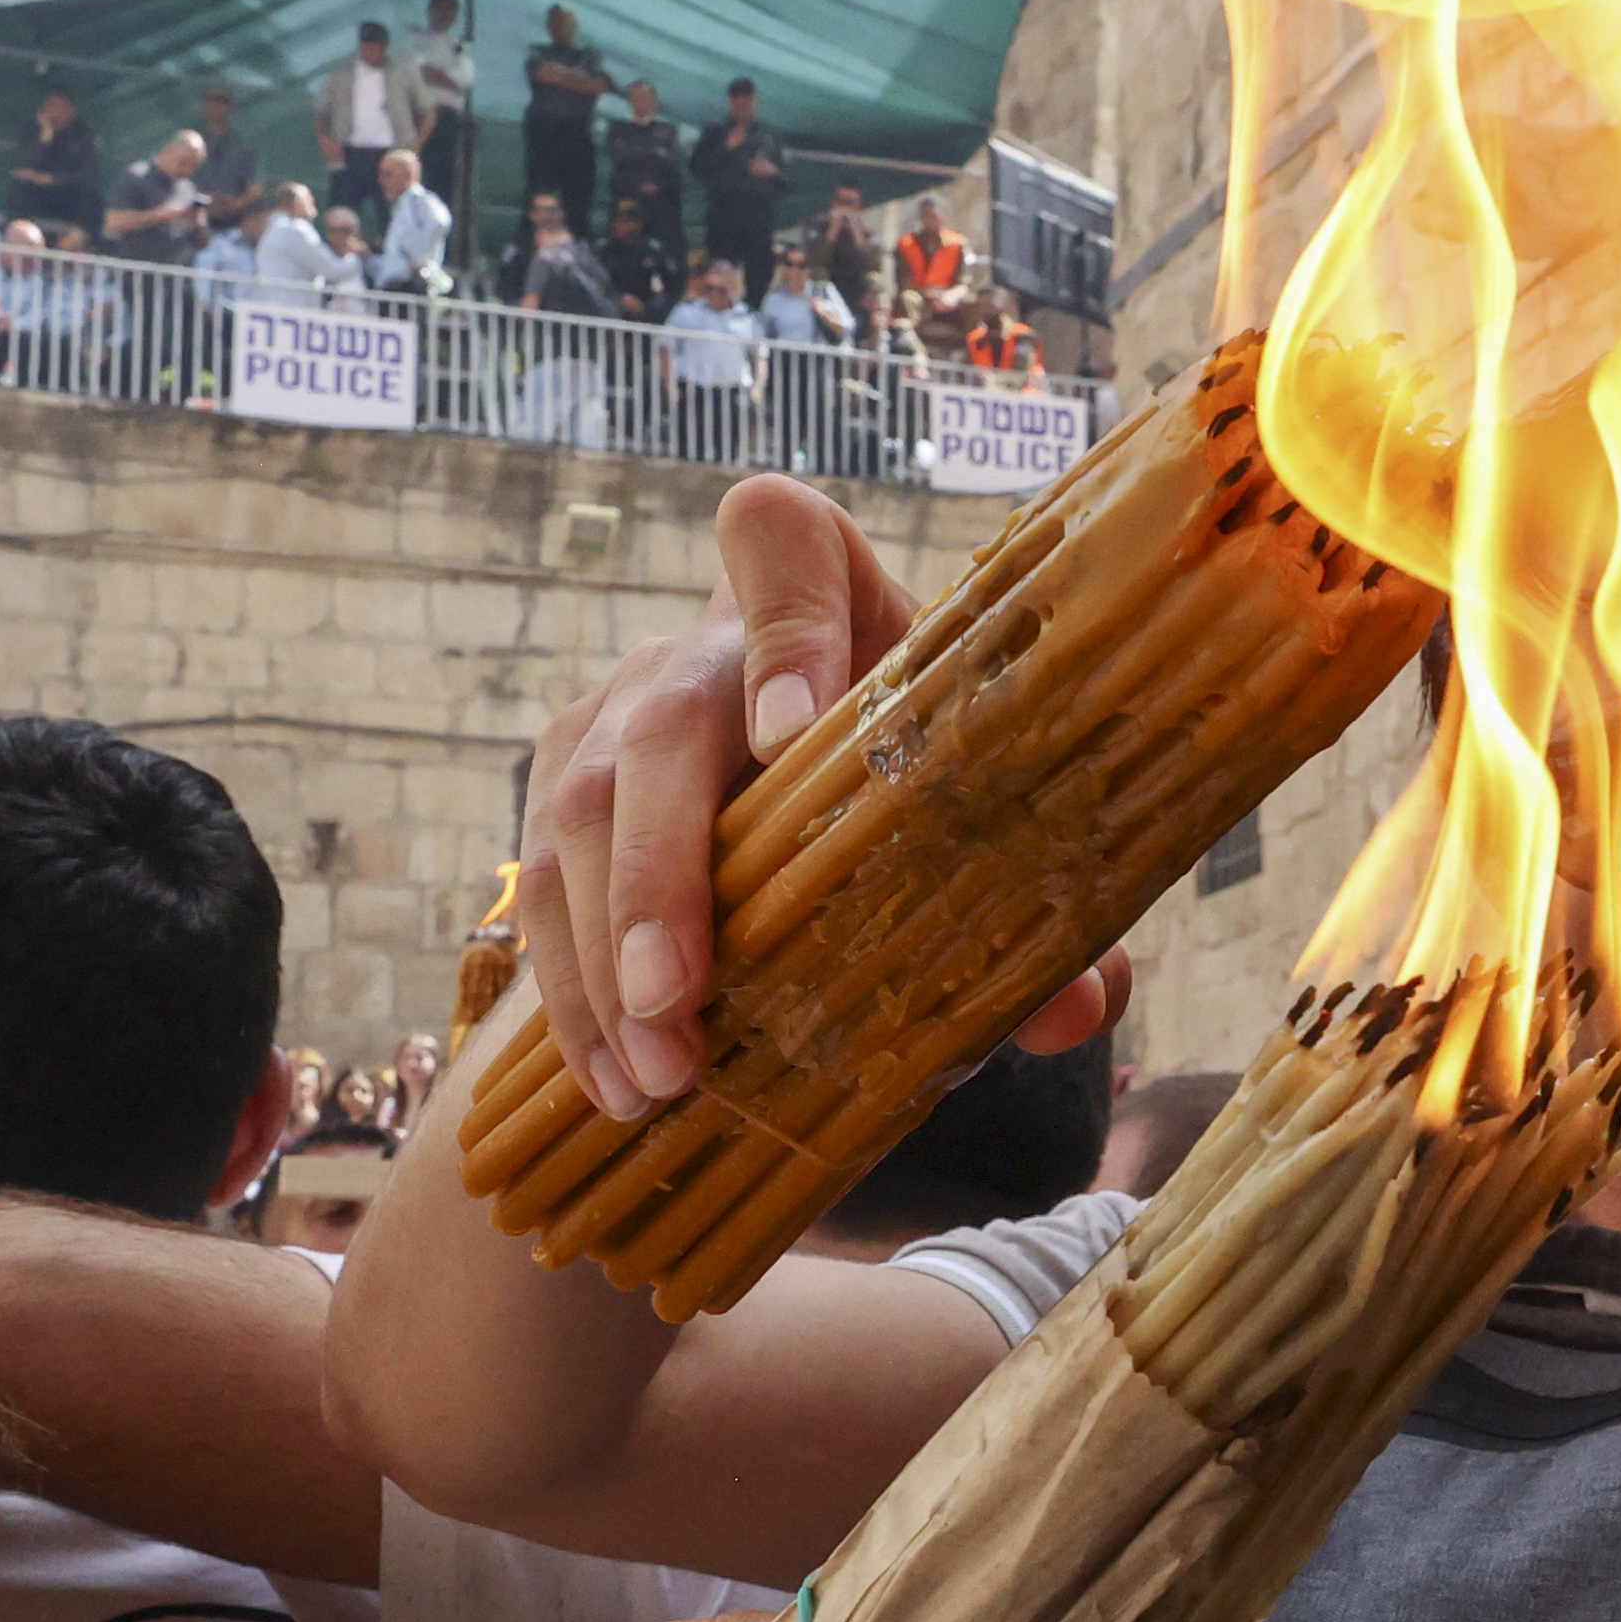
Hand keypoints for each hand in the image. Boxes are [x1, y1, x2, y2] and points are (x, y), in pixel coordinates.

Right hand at [515, 472, 1119, 1119]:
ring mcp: (613, 709)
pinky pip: (540, 880)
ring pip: (581, 810)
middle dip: (661, 871)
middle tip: (679, 999)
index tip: (792, 733)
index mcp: (823, 594)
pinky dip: (574, 992)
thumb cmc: (906, 766)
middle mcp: (698, 644)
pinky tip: (612, 1079)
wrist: (794, 758)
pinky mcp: (561, 784)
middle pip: (661, 725)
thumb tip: (1079, 1009)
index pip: (782, 542)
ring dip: (606, 955)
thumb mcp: (976, 801)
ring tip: (653, 1077)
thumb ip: (1034, 891)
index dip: (785, 630)